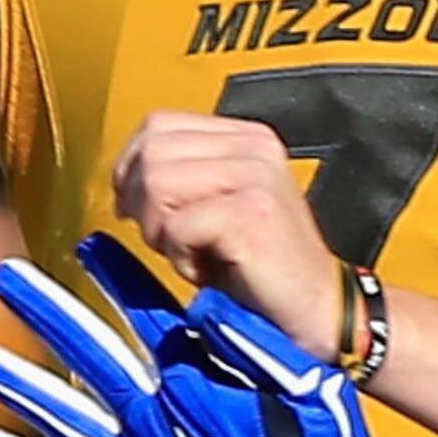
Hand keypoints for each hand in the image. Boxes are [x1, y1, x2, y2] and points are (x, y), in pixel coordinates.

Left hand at [0, 233, 396, 436]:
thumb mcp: (306, 389)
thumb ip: (253, 343)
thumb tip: (205, 300)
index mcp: (196, 383)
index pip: (146, 314)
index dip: (116, 276)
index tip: (86, 245)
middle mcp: (153, 420)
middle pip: (86, 352)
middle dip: (44, 309)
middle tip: (2, 274)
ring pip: (60, 413)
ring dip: (14, 380)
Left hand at [114, 113, 345, 349]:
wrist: (313, 312)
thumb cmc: (261, 268)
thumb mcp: (218, 206)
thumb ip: (182, 177)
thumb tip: (124, 178)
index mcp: (246, 137)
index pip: (159, 124)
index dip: (131, 166)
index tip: (132, 205)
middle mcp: (254, 147)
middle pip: (153, 152)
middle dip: (143, 203)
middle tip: (168, 240)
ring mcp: (255, 176)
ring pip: (158, 184)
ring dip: (161, 232)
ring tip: (192, 254)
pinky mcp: (252, 212)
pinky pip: (177, 227)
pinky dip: (180, 258)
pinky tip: (208, 271)